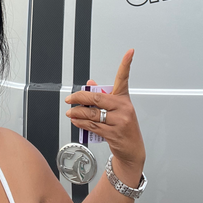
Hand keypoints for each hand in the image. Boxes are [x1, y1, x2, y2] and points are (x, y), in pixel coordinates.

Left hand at [65, 49, 145, 171]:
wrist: (132, 149)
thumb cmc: (124, 127)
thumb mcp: (117, 110)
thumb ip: (103, 96)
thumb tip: (90, 82)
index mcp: (124, 99)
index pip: (124, 78)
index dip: (126, 64)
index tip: (129, 52)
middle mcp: (123, 108)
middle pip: (96, 98)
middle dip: (79, 97)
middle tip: (70, 98)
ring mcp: (119, 121)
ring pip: (91, 113)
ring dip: (77, 112)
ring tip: (70, 112)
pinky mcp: (112, 133)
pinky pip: (92, 125)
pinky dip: (81, 123)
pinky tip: (76, 121)